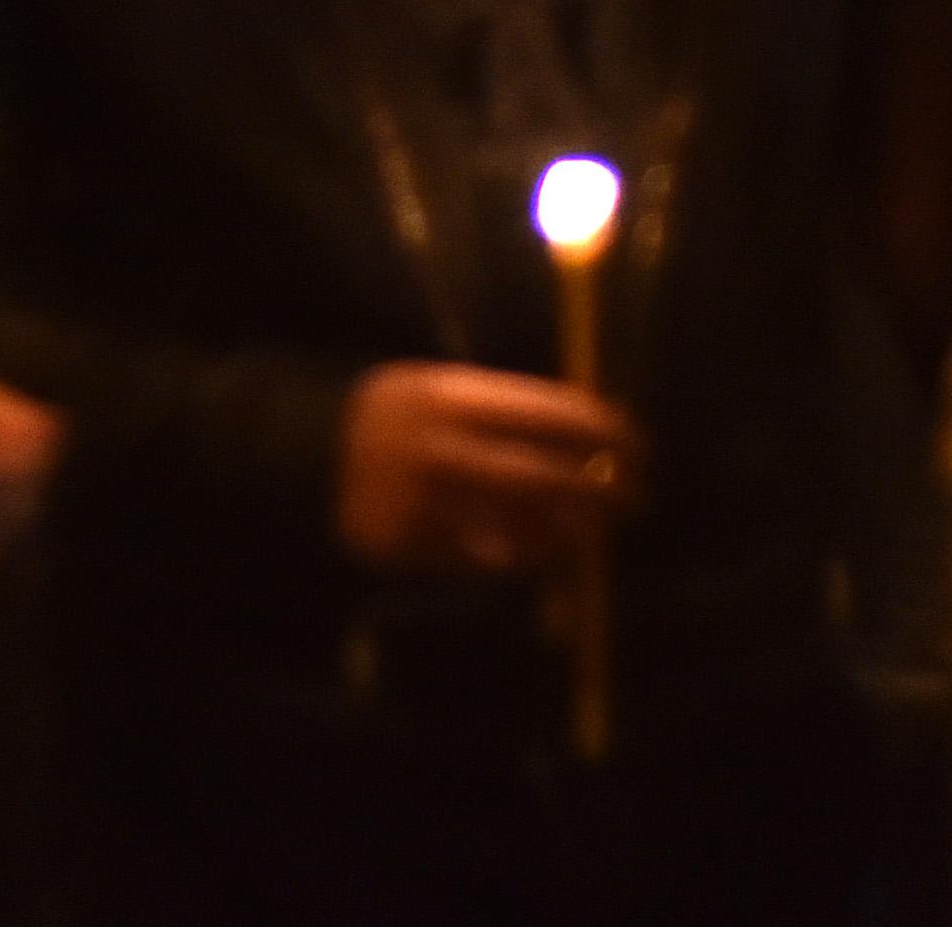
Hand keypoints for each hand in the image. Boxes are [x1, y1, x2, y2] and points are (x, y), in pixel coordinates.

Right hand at [330, 363, 621, 577]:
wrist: (309, 452)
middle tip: (641, 498)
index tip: (640, 444)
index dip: (605, 430)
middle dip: (605, 490)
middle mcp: (443, 450)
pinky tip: (546, 553)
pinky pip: (486, 561)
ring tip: (600, 530)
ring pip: (523, 528)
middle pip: (547, 477)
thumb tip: (591, 437)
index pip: (550, 413)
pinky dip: (524, 558)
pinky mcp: (413, 548)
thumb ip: (507, 411)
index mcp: (452, 397)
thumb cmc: (396, 414)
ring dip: (573, 532)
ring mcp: (426, 504)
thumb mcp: (445, 390)